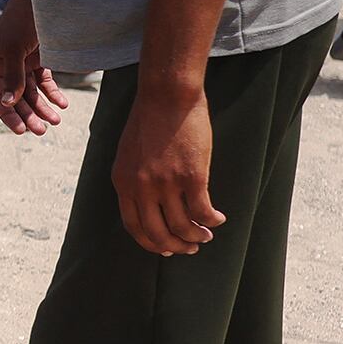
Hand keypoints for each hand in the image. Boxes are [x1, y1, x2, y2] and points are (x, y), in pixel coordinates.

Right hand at [0, 0, 68, 135]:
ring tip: (55, 121)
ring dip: (43, 107)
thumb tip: (7, 103)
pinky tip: (62, 103)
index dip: (8, 114)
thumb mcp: (15, 48)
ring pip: (32, 92)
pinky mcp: (38, 59)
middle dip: (29, 114)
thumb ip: (12, 76)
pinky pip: (44, 81)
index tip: (20, 129)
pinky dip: (53, 93)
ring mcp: (22, 63)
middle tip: (42, 130)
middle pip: (16, 97)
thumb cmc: (22, 20)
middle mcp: (6, 66)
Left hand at [111, 81, 223, 256]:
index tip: (165, 248)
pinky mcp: (192, 177)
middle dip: (176, 247)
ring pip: (183, 227)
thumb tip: (147, 204)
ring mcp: (166, 184)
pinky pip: (203, 212)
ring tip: (207, 235)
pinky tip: (219, 218)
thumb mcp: (129, 153)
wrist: (167, 95)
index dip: (151, 242)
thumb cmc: (150, 119)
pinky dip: (212, 220)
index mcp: (123, 182)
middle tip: (191, 248)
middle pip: (158, 234)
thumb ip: (134, 178)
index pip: (134, 226)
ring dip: (197, 236)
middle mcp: (142, 187)